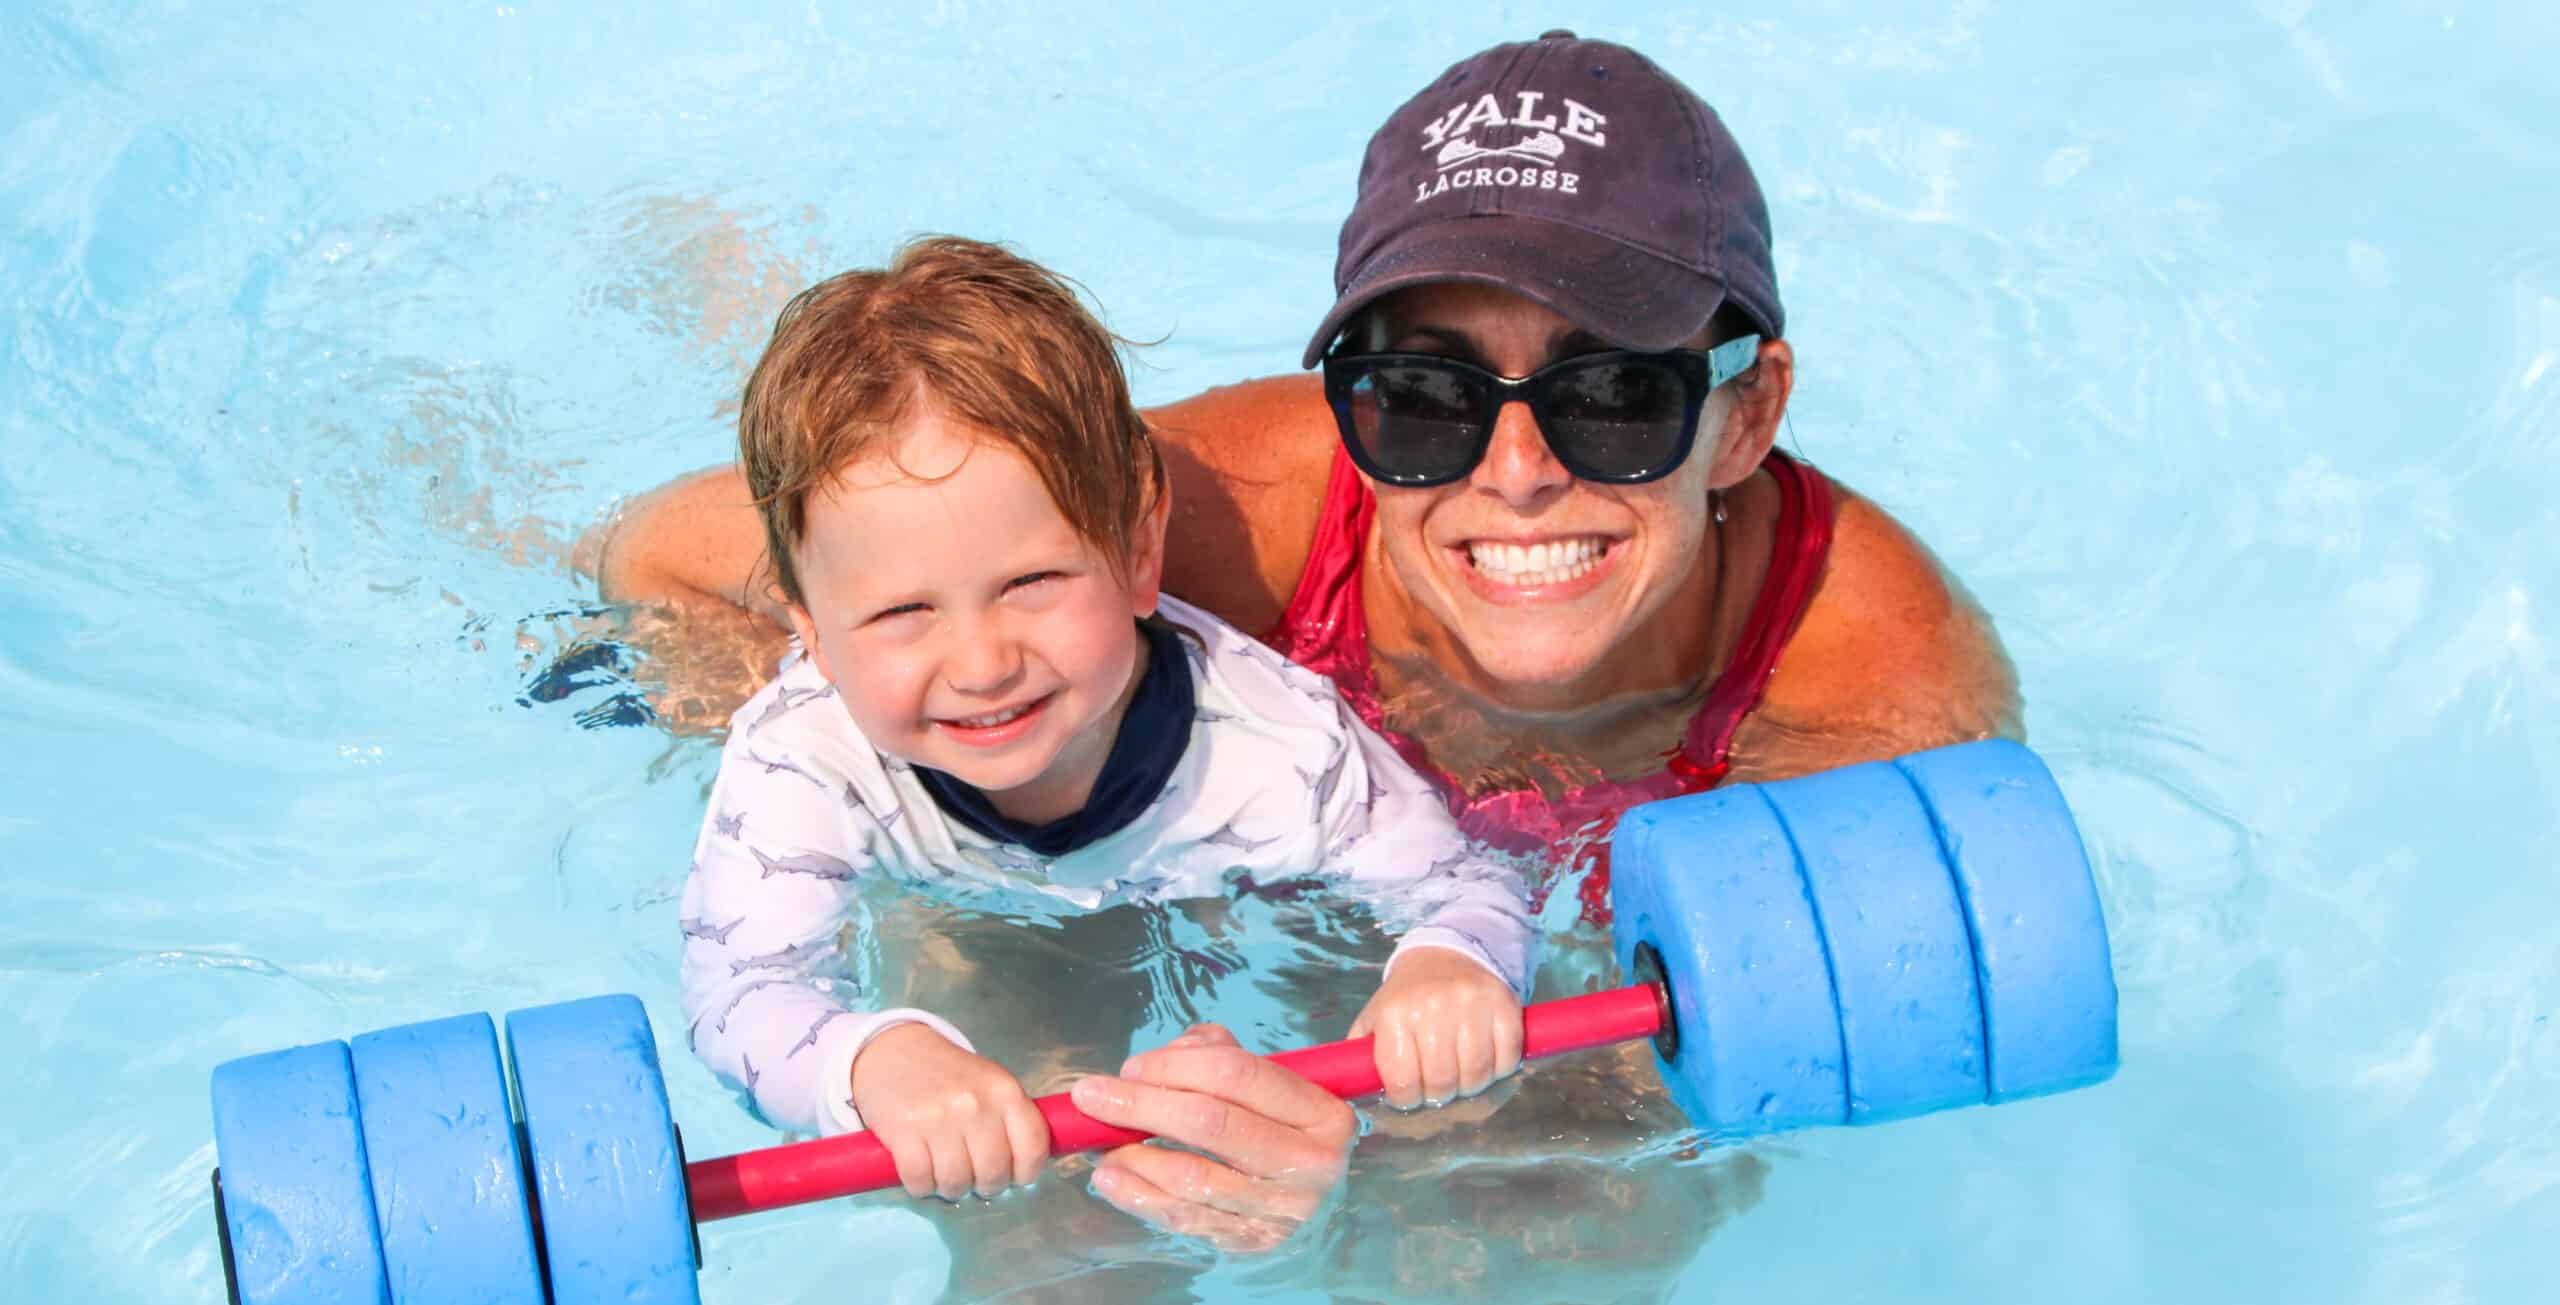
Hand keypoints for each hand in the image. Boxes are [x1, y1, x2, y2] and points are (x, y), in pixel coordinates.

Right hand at [849, 1023, 1050, 1201]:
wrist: (896, 1051)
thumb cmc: (949, 1075)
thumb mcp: (991, 1085)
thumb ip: (1010, 1121)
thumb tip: (1023, 1170)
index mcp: (1005, 1091)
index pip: (1033, 1149)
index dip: (1026, 1174)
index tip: (1014, 1177)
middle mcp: (975, 1104)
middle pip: (994, 1174)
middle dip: (986, 1186)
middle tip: (975, 1178)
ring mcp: (938, 1118)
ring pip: (956, 1183)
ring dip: (952, 1189)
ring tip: (946, 1174)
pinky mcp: (903, 1131)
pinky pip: (920, 1182)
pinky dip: (921, 1187)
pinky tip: (922, 1172)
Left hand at [1069, 1024, 1356, 1252]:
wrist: (1314, 1195)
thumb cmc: (1282, 1124)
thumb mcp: (1269, 1080)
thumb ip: (1220, 1053)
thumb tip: (1164, 1057)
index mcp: (1322, 1112)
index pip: (1236, 1074)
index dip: (1174, 1066)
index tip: (1130, 1067)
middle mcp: (1310, 1163)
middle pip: (1211, 1122)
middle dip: (1142, 1104)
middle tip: (1093, 1096)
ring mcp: (1282, 1209)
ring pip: (1194, 1176)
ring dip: (1135, 1155)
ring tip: (1099, 1140)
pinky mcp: (1253, 1241)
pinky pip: (1186, 1218)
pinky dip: (1140, 1196)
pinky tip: (1111, 1178)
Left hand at [1349, 947, 1523, 1108]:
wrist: (1446, 955)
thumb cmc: (1407, 997)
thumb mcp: (1375, 1019)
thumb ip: (1362, 1057)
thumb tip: (1356, 1093)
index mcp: (1395, 1013)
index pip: (1403, 1082)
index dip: (1406, 1099)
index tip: (1409, 1094)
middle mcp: (1433, 1006)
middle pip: (1442, 1082)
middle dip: (1439, 1095)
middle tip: (1437, 1087)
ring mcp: (1472, 1004)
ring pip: (1477, 1074)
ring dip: (1469, 1086)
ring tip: (1460, 1076)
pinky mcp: (1503, 1005)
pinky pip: (1507, 1059)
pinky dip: (1499, 1070)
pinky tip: (1485, 1060)